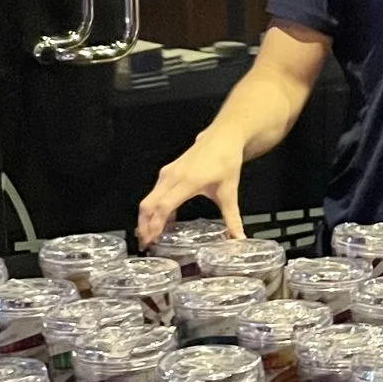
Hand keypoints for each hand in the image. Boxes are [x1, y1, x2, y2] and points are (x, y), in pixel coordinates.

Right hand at [136, 130, 244, 247]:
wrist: (222, 137)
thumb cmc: (225, 160)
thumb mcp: (229, 191)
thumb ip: (232, 217)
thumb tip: (239, 237)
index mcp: (188, 181)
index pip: (165, 206)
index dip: (157, 224)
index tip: (153, 240)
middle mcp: (172, 176)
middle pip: (149, 204)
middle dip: (144, 225)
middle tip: (145, 244)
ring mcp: (168, 173)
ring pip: (149, 198)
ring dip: (146, 218)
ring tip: (149, 236)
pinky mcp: (167, 172)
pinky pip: (155, 193)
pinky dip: (153, 208)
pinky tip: (161, 222)